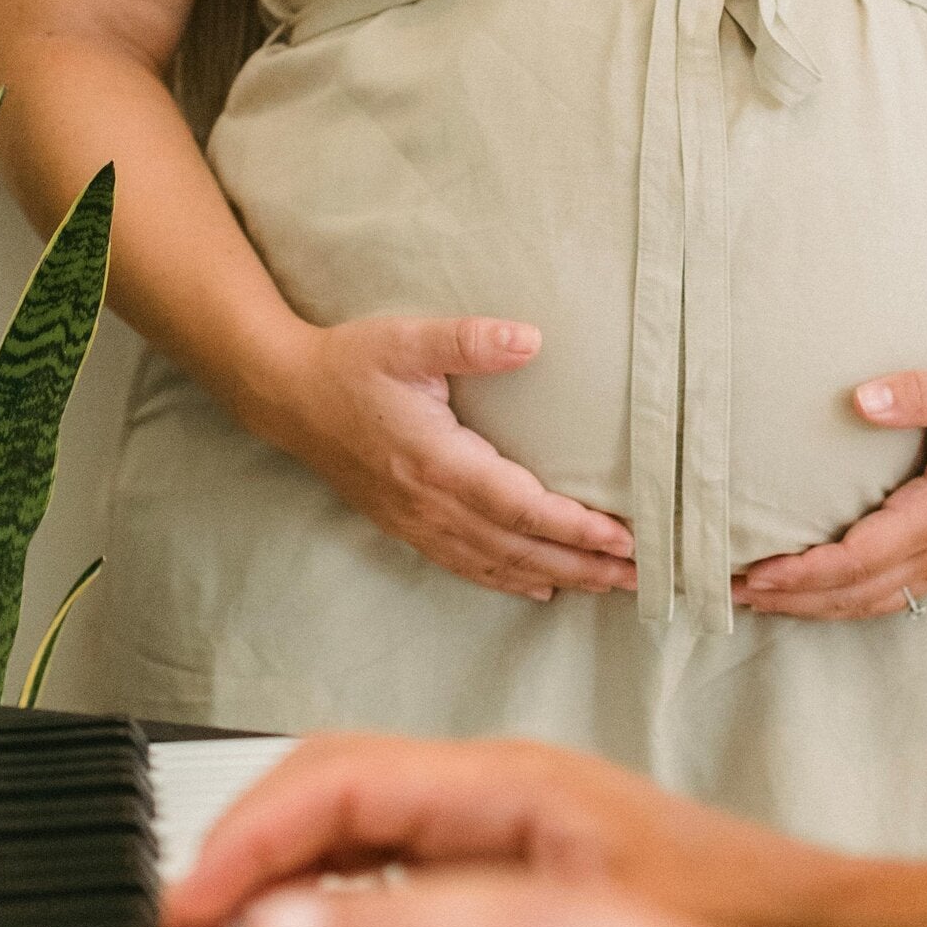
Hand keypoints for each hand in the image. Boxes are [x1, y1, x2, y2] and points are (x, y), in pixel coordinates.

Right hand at [162, 730, 826, 926]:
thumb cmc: (747, 925)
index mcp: (512, 784)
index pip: (339, 779)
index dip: (249, 836)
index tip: (189, 904)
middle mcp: (501, 801)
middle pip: (331, 801)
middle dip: (245, 854)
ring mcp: (506, 846)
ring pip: (357, 846)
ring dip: (282, 888)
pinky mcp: (518, 899)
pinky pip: (396, 892)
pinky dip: (333, 922)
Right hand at [270, 316, 636, 604]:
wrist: (286, 396)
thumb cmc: (349, 363)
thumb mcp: (407, 340)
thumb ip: (469, 340)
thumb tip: (529, 339)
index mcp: (437, 462)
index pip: (520, 507)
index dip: (574, 528)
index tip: (623, 539)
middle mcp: (429, 504)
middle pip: (519, 548)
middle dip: (584, 565)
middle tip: (640, 577)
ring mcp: (415, 521)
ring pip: (497, 564)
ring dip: (558, 577)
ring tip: (609, 586)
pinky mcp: (405, 525)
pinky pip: (466, 565)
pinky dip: (508, 580)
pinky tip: (539, 587)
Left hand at [735, 363, 926, 620]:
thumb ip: (917, 393)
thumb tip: (861, 398)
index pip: (862, 557)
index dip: (806, 571)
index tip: (757, 571)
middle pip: (856, 592)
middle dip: (792, 598)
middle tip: (727, 591)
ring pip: (871, 602)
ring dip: (812, 606)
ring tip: (754, 600)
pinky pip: (888, 595)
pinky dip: (842, 600)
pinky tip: (809, 595)